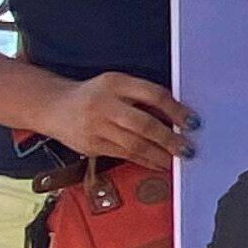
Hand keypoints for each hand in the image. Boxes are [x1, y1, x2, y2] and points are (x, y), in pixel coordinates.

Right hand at [40, 71, 188, 170]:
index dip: (176, 110)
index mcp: (115, 82)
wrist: (54, 106)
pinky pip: (124, 155)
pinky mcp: (91, 145)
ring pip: (134, 144)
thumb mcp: (117, 85)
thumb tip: (178, 117)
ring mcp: (96, 126)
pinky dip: (145, 161)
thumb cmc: (95, 95)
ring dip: (160, 155)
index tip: (193, 122)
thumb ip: (142, 96)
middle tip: (188, 148)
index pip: (153, 95)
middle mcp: (104, 104)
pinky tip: (159, 164)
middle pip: (144, 124)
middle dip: (170, 139)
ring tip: (177, 160)